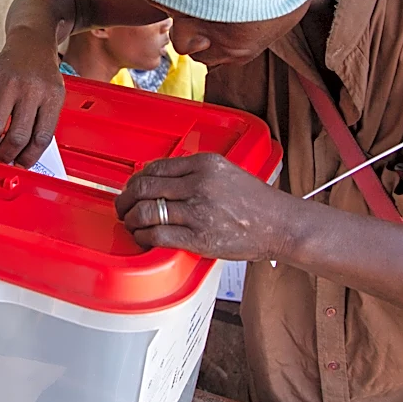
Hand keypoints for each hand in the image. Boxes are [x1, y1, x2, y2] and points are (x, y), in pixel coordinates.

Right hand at [0, 30, 64, 166]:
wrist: (31, 44)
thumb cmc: (43, 75)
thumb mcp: (54, 96)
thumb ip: (43, 122)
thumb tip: (24, 154)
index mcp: (52, 97)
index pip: (41, 138)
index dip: (29, 157)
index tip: (22, 164)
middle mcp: (31, 90)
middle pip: (17, 136)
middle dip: (7, 155)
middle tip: (3, 159)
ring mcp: (8, 83)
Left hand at [115, 153, 296, 260]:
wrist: (279, 224)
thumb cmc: (256, 202)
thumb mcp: (226, 173)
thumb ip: (197, 173)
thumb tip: (162, 182)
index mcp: (205, 164)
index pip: (156, 167)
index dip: (137, 179)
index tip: (132, 188)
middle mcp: (199, 183)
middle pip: (145, 187)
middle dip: (127, 199)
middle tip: (123, 207)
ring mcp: (198, 211)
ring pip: (147, 211)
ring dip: (132, 219)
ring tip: (131, 223)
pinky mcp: (199, 237)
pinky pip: (158, 235)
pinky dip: (144, 236)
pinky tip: (144, 237)